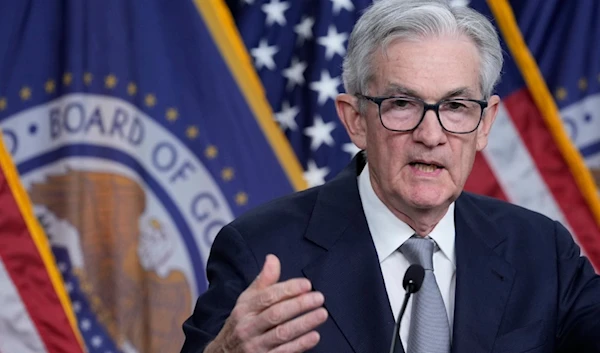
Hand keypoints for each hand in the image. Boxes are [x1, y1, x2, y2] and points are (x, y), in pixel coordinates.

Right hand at [205, 254, 327, 352]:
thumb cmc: (242, 322)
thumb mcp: (247, 301)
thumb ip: (263, 281)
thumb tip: (273, 258)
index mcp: (244, 308)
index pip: (267, 296)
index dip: (288, 289)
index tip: (307, 284)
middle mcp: (247, 326)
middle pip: (276, 314)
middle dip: (299, 305)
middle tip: (319, 298)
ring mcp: (254, 345)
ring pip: (282, 333)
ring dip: (304, 323)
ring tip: (322, 314)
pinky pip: (284, 352)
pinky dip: (300, 344)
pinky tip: (315, 336)